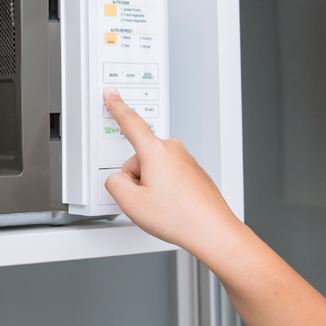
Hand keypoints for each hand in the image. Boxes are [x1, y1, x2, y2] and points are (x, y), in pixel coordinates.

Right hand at [103, 88, 244, 263]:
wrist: (213, 231)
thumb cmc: (181, 217)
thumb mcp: (131, 204)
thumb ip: (113, 184)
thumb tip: (117, 180)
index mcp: (156, 151)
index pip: (130, 122)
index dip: (117, 107)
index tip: (112, 94)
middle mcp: (173, 150)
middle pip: (139, 158)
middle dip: (137, 179)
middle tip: (149, 201)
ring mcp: (186, 161)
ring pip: (153, 169)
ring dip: (152, 187)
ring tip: (165, 207)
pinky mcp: (193, 172)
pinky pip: (168, 177)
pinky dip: (167, 191)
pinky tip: (174, 206)